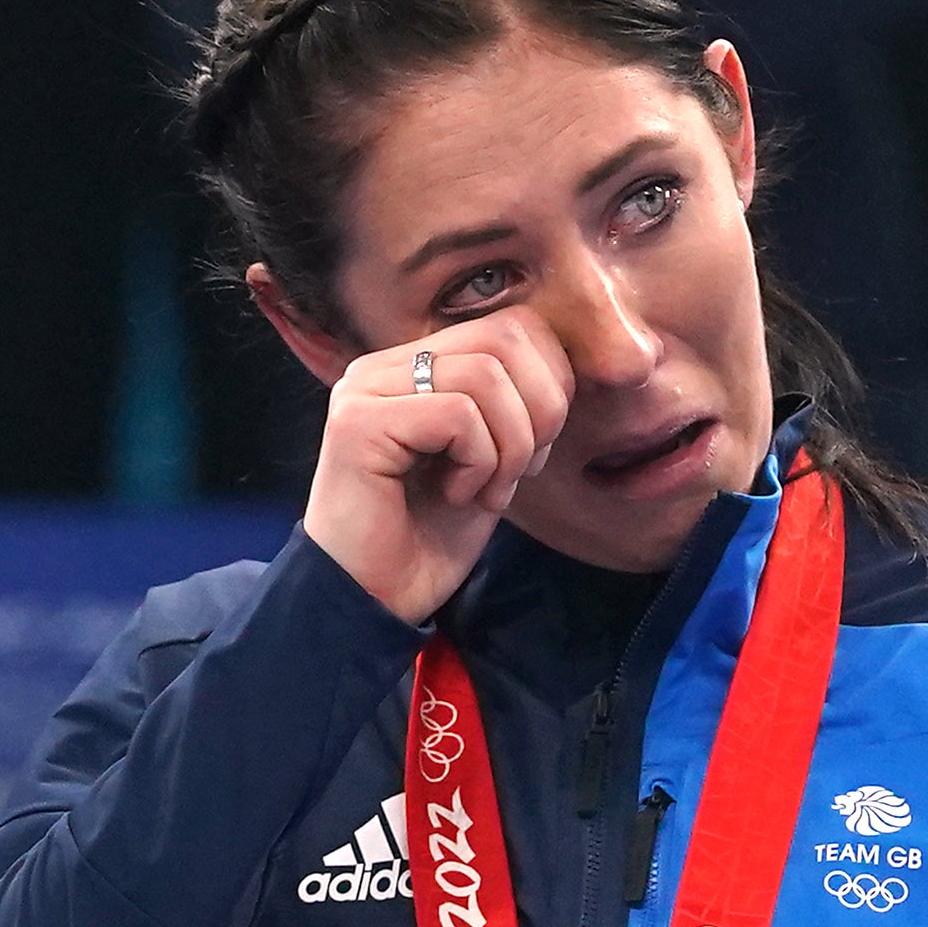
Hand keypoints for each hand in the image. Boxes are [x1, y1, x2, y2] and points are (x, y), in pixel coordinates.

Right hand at [302, 308, 574, 625]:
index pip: (513, 326)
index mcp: (415, 365)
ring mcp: (365, 390)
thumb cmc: (430, 536)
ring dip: (510, 445)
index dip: (551, 385)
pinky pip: (457, 415)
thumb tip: (570, 369)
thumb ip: (516, 405)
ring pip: (486, 375)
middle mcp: (384, 366)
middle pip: (505, 337)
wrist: (374, 600)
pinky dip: (478, 462)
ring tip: (486, 490)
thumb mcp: (491, 459)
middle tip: (521, 472)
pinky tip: (456, 496)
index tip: (536, 451)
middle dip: (540, 412)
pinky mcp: (357, 423)